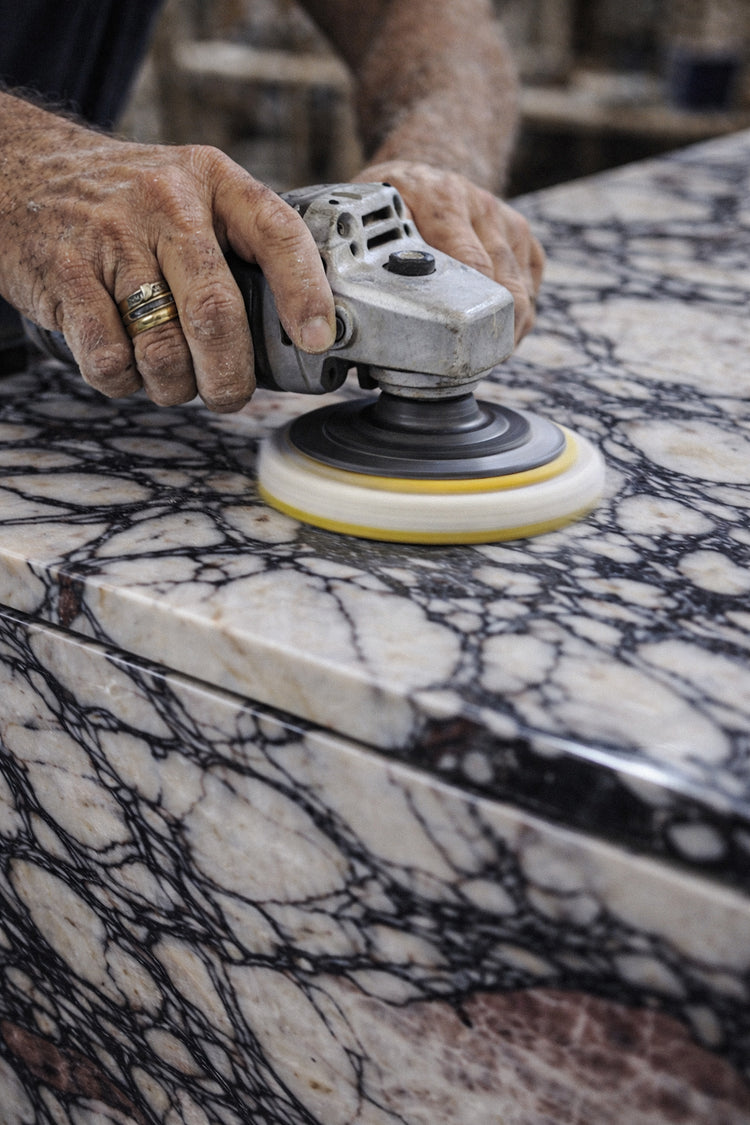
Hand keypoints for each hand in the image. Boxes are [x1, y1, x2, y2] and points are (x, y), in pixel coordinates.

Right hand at [0, 96, 335, 410]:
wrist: (22, 169)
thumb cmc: (124, 200)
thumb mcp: (192, 193)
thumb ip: (241, 245)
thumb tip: (298, 330)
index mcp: (210, 180)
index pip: (276, 233)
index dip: (305, 292)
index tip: (317, 339)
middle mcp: (164, 203)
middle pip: (216, 314)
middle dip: (230, 375)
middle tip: (230, 393)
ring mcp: (110, 239)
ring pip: (163, 350)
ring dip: (173, 385)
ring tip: (169, 374)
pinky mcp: (66, 276)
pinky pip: (109, 360)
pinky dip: (123, 380)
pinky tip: (124, 361)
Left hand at [355, 161, 544, 344]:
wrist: (421, 169)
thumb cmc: (389, 201)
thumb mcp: (365, 214)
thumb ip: (359, 257)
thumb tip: (349, 317)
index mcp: (439, 199)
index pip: (471, 266)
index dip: (466, 312)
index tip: (454, 348)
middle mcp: (479, 205)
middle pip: (503, 285)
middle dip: (489, 329)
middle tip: (470, 362)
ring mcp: (504, 219)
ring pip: (522, 289)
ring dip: (506, 327)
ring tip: (484, 356)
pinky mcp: (520, 232)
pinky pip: (531, 280)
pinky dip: (520, 312)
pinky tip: (500, 329)